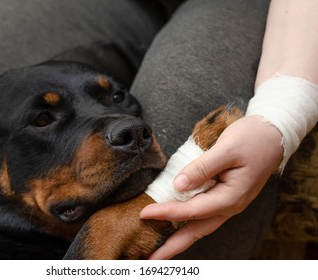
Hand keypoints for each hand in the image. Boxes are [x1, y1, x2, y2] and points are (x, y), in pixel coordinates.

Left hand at [140, 115, 282, 259]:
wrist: (273, 136)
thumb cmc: (252, 139)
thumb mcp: (226, 149)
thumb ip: (201, 168)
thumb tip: (177, 185)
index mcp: (230, 197)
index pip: (191, 210)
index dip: (166, 212)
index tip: (144, 213)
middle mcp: (229, 205)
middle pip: (197, 231)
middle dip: (173, 246)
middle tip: (152, 258)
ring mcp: (228, 203)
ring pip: (201, 226)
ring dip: (180, 238)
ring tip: (161, 248)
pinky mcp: (225, 196)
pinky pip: (204, 215)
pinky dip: (188, 223)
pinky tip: (177, 224)